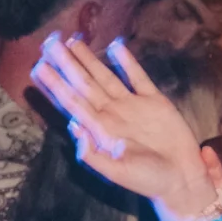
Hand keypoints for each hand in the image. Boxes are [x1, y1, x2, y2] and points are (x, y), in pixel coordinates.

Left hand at [32, 34, 221, 220]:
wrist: (182, 180)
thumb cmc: (148, 180)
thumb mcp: (117, 173)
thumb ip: (93, 155)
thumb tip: (74, 127)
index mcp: (100, 130)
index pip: (72, 102)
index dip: (55, 84)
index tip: (39, 66)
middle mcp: (111, 114)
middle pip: (84, 84)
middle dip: (66, 63)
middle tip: (49, 41)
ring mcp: (132, 105)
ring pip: (105, 77)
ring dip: (89, 59)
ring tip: (72, 40)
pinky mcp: (155, 101)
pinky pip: (138, 77)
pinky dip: (127, 62)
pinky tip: (115, 47)